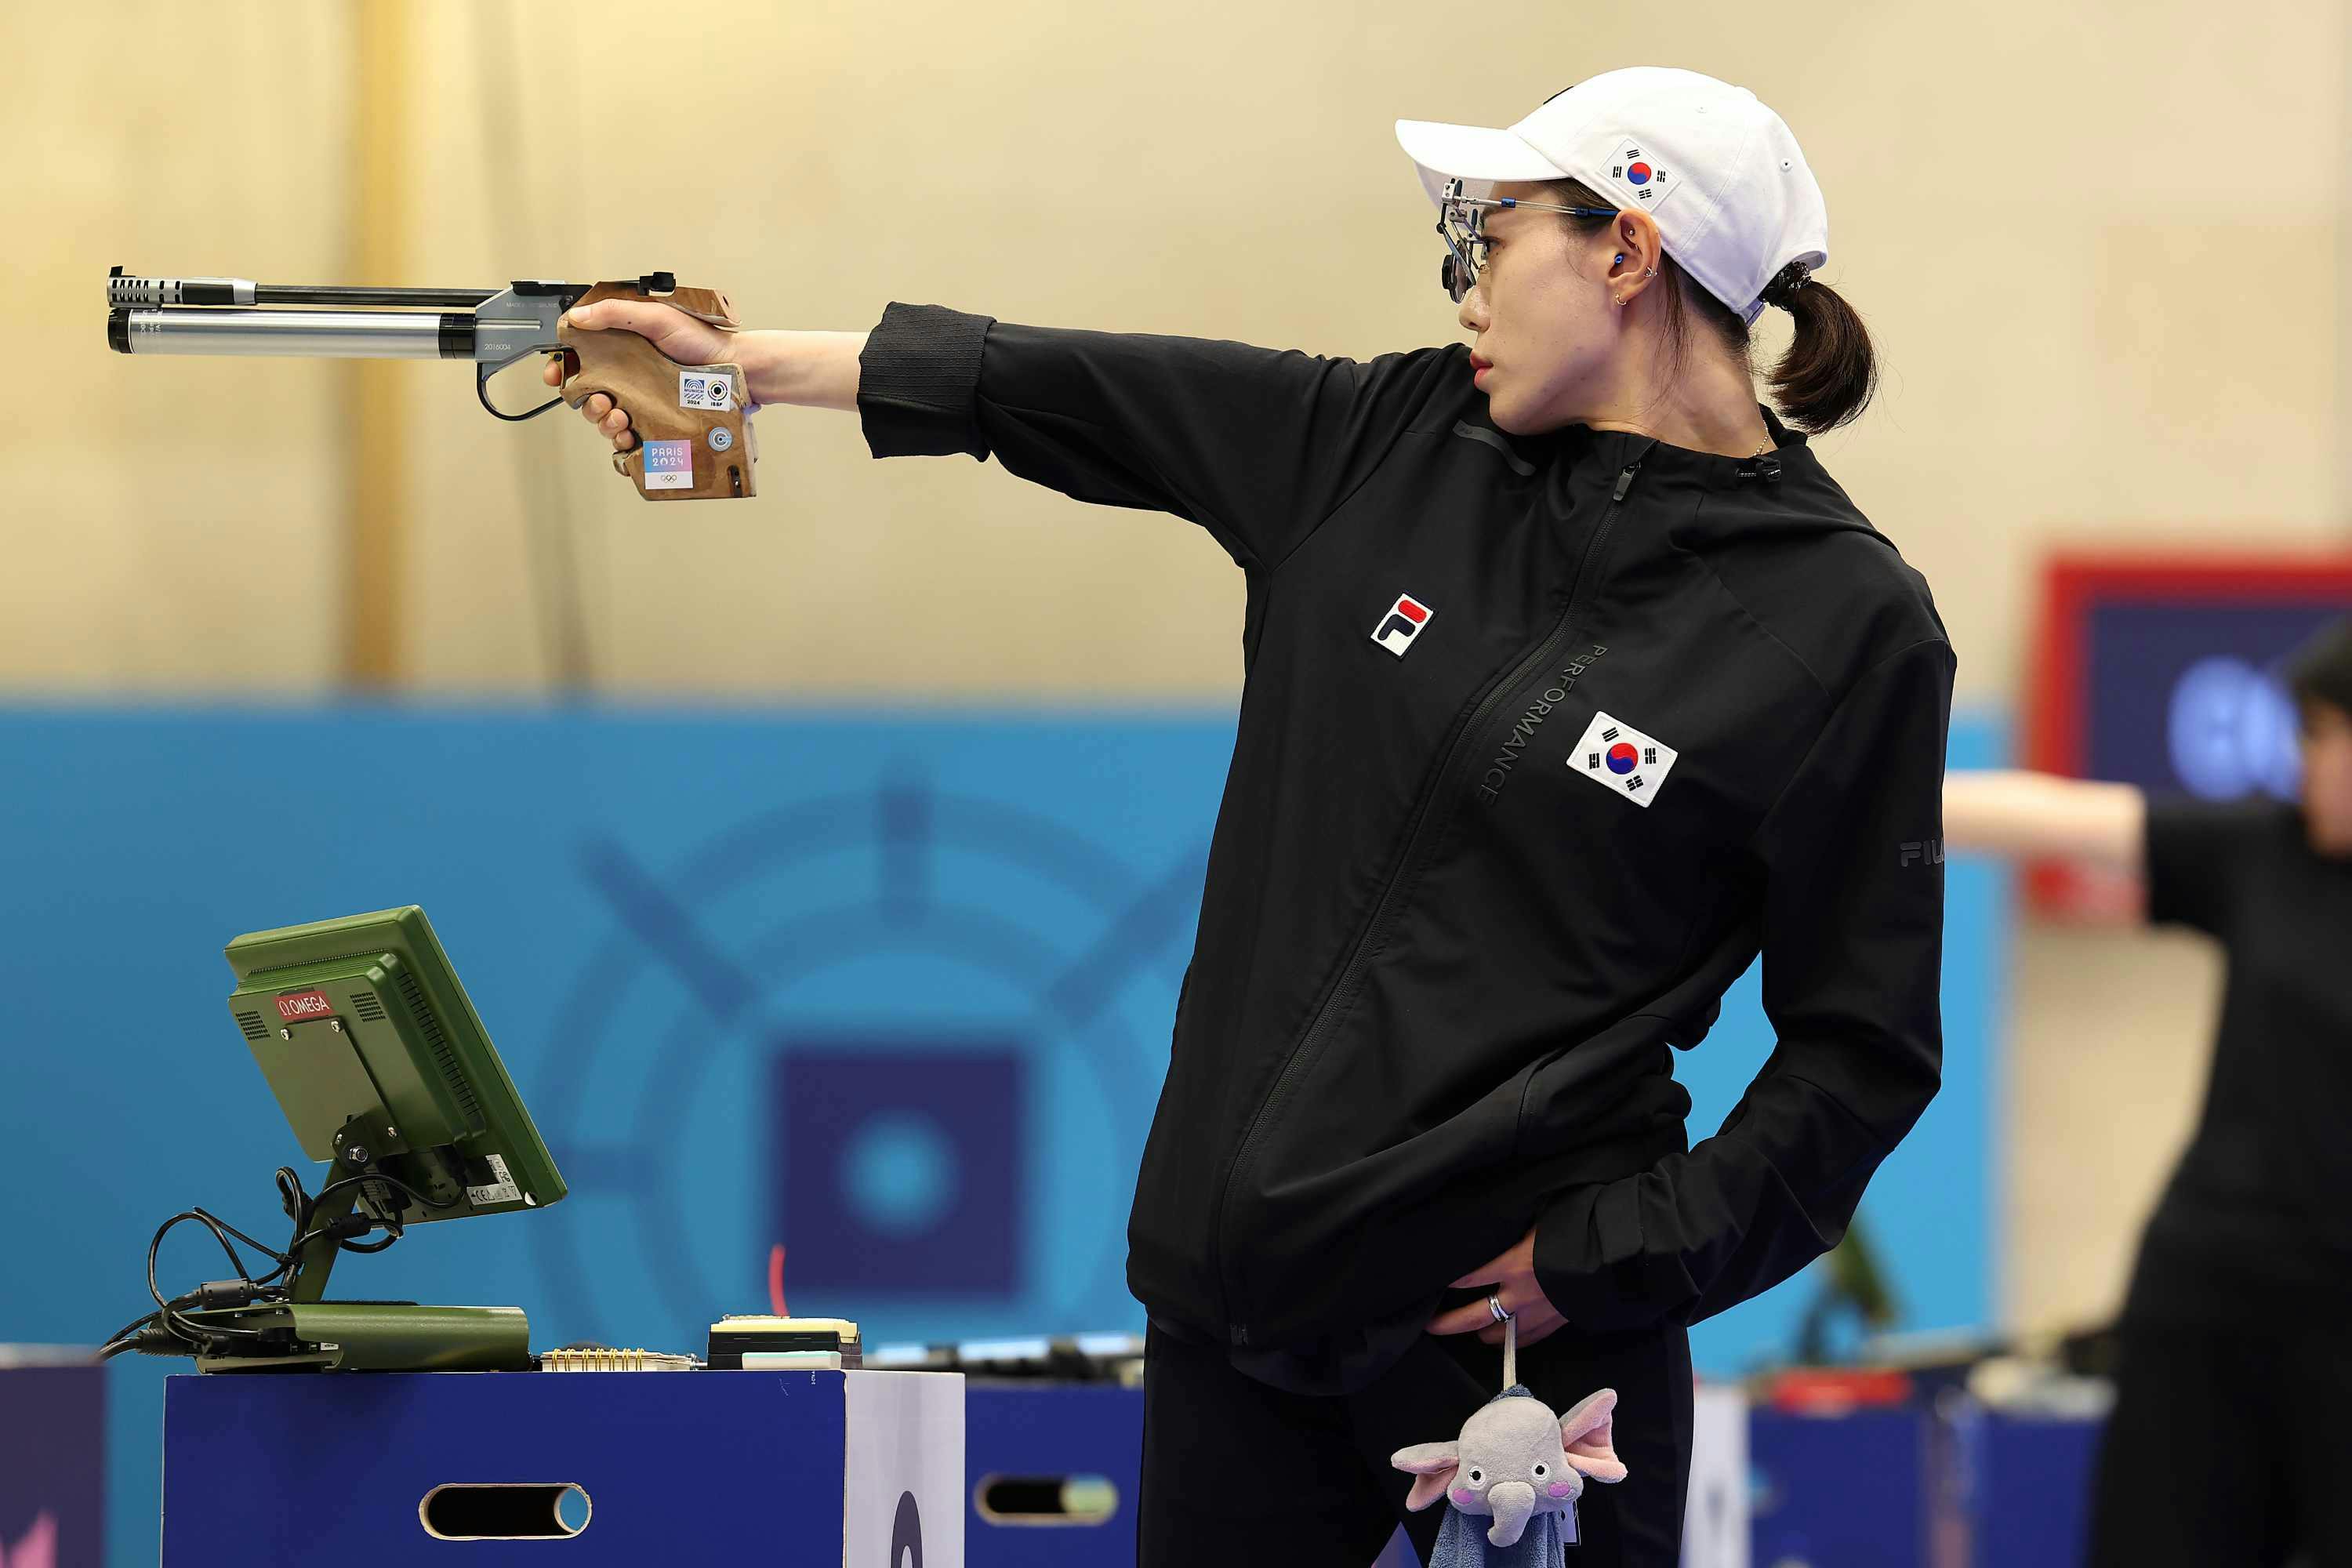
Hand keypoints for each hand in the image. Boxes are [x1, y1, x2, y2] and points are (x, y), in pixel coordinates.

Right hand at [540, 299, 736, 451]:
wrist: (737, 370)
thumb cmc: (703, 341)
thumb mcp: (656, 317)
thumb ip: (614, 313)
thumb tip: (575, 318)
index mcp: (623, 347)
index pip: (580, 358)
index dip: (562, 368)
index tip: (555, 375)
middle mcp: (629, 375)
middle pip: (587, 393)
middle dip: (586, 400)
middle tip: (603, 400)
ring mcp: (641, 401)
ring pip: (604, 418)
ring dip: (602, 420)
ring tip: (619, 416)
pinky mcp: (655, 423)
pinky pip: (627, 438)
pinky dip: (621, 439)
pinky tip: (629, 434)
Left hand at [1426, 1227, 1568, 1347]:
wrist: (1620, 1257)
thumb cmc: (1580, 1227)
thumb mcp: (1541, 1217)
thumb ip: (1515, 1226)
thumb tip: (1497, 1218)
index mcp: (1513, 1264)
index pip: (1467, 1277)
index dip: (1445, 1280)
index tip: (1428, 1280)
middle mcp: (1520, 1295)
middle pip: (1472, 1317)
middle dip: (1447, 1323)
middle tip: (1429, 1325)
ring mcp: (1538, 1313)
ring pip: (1499, 1335)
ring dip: (1481, 1333)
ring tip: (1469, 1330)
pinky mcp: (1556, 1323)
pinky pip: (1528, 1340)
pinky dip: (1513, 1339)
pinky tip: (1506, 1337)